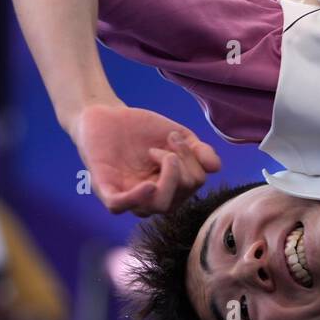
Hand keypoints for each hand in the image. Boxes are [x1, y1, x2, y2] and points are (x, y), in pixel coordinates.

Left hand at [72, 104, 220, 215]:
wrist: (107, 114)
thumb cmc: (143, 129)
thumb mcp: (180, 136)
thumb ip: (199, 152)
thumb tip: (216, 168)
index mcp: (169, 188)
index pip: (192, 186)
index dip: (192, 161)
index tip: (174, 137)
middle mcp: (149, 197)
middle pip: (177, 199)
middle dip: (180, 165)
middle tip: (166, 142)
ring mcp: (127, 194)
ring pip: (157, 206)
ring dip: (167, 177)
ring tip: (155, 152)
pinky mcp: (104, 188)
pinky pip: (119, 205)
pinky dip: (136, 199)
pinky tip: (149, 186)